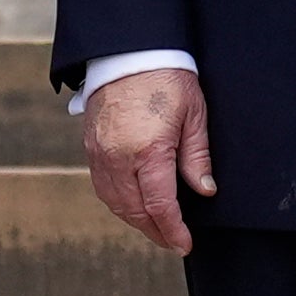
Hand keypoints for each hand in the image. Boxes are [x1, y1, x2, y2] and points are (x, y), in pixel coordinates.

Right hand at [80, 66, 216, 257]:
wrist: (128, 51)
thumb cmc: (166, 78)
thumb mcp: (194, 115)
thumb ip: (197, 157)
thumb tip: (204, 190)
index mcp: (148, 151)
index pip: (160, 206)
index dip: (173, 230)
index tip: (184, 243)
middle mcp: (119, 157)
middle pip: (135, 211)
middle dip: (155, 231)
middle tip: (173, 241)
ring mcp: (100, 154)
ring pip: (115, 203)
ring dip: (136, 220)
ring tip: (156, 227)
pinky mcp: (90, 147)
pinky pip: (103, 186)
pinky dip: (119, 202)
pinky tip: (134, 204)